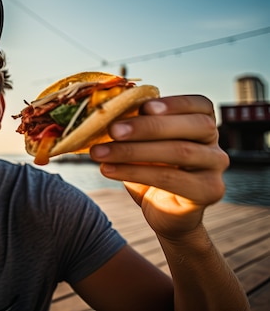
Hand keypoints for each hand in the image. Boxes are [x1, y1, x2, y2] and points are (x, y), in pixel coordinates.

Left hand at [90, 95, 228, 239]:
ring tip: (99, 153)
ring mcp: (215, 168)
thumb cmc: (150, 169)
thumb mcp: (141, 143)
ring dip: (133, 150)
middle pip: (192, 126)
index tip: (143, 106)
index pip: (199, 105)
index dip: (174, 103)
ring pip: (180, 152)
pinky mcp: (209, 191)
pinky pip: (171, 179)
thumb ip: (135, 124)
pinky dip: (134, 172)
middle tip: (112, 129)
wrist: (164, 212)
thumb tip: (107, 108)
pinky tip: (108, 170)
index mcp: (202, 123)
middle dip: (148, 126)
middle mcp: (215, 143)